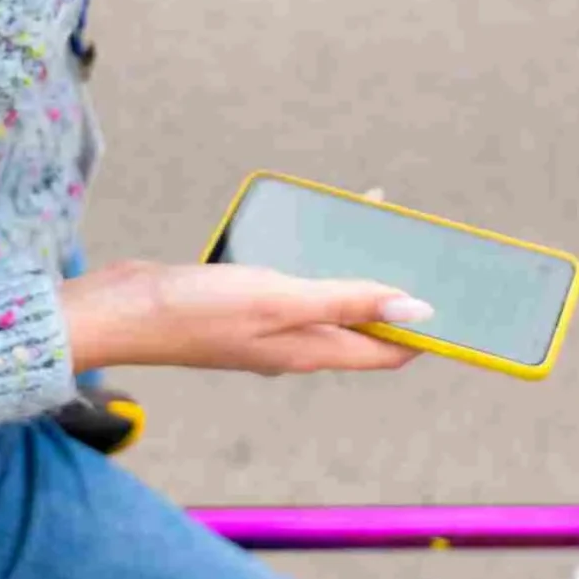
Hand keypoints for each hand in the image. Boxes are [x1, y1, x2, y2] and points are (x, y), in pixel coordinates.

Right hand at [59, 262, 433, 376]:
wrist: (117, 311)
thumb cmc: (195, 311)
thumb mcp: (281, 300)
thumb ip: (349, 302)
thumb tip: (420, 310)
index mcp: (311, 351)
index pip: (388, 351)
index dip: (427, 331)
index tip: (460, 304)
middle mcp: (295, 344)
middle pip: (364, 324)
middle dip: (398, 292)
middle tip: (426, 248)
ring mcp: (267, 324)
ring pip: (329, 299)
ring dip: (356, 268)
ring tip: (379, 226)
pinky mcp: (242, 301)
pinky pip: (294, 280)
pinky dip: (314, 257)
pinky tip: (314, 228)